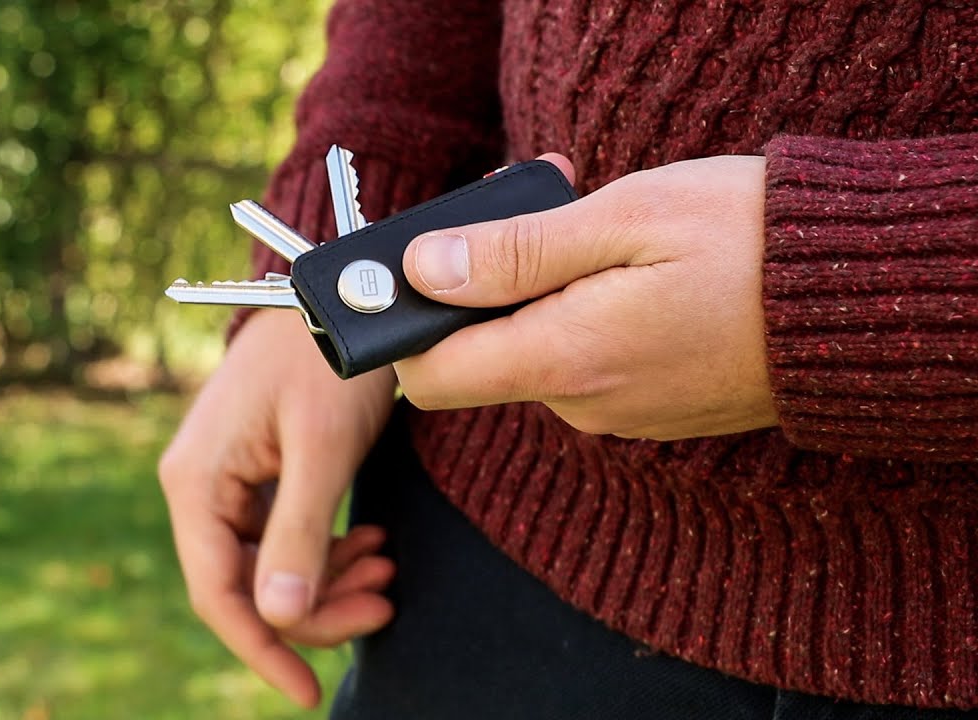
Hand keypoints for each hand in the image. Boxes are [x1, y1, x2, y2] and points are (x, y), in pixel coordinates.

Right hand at [159, 309, 397, 706]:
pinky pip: (284, 533)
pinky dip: (329, 547)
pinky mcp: (258, 469)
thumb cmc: (329, 358)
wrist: (341, 289)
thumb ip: (296, 534)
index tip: (309, 691)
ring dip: (328, 579)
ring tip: (387, 573)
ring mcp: (228, 477)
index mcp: (196, 482)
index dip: (262, 649)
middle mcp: (200, 484)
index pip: (217, 593)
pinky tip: (372, 545)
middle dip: (315, 607)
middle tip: (384, 605)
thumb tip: (275, 617)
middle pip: (247, 583)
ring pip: (270, 562)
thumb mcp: (320, 450)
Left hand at [394, 154, 778, 439]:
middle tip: (533, 206)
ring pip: (538, 350)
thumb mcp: (622, 220)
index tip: (416, 269)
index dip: (408, 325)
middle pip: (483, 355)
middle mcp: (584, 404)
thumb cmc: (750, 245)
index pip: (432, 377)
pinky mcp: (651, 408)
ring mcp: (621, 413)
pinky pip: (586, 360)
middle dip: (489, 282)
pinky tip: (629, 265)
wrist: (866, 302)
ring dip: (544, 288)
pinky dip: (585, 312)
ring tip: (598, 224)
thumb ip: (514, 252)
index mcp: (566, 360)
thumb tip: (424, 271)